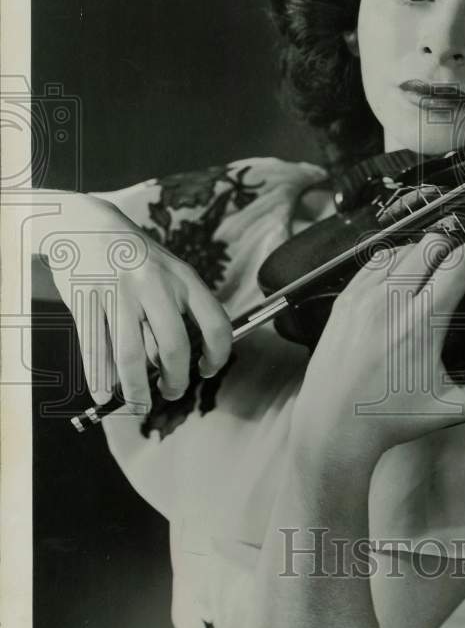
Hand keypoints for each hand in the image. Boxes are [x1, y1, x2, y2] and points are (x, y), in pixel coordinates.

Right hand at [42, 193, 231, 413]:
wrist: (83, 223)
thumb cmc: (132, 256)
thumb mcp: (166, 272)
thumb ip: (176, 310)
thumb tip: (177, 364)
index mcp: (182, 277)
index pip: (215, 323)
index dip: (217, 355)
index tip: (208, 369)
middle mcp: (154, 284)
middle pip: (174, 347)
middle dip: (176, 381)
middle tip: (172, 392)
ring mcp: (118, 292)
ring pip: (131, 356)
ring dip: (136, 391)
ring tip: (138, 404)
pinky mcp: (86, 299)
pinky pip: (95, 349)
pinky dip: (100, 379)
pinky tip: (104, 394)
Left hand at [289, 221, 464, 459]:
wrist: (331, 425)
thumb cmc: (389, 419)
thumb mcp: (447, 409)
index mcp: (421, 324)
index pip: (460, 264)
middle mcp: (390, 302)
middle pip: (433, 244)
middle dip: (459, 246)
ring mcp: (363, 297)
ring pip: (403, 248)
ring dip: (428, 253)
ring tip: (438, 275)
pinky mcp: (344, 300)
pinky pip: (375, 261)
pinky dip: (397, 260)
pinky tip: (405, 279)